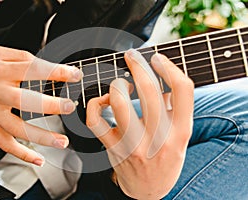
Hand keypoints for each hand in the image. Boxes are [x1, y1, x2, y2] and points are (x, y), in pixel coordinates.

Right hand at [0, 46, 82, 165]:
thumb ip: (21, 57)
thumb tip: (45, 65)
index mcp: (2, 70)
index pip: (34, 70)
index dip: (58, 72)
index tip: (74, 75)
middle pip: (28, 101)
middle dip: (52, 106)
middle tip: (69, 107)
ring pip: (19, 129)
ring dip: (43, 137)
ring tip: (62, 141)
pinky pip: (5, 144)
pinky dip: (22, 154)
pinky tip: (38, 159)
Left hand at [86, 49, 193, 198]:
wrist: (149, 190)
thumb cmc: (165, 156)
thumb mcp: (180, 135)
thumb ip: (176, 107)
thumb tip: (163, 74)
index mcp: (181, 131)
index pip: (182, 89)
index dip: (169, 66)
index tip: (156, 57)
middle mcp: (159, 139)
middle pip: (148, 91)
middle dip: (137, 65)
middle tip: (132, 56)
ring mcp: (133, 145)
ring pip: (118, 103)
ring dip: (117, 85)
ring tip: (121, 85)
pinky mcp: (112, 148)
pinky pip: (95, 120)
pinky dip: (95, 104)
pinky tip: (103, 101)